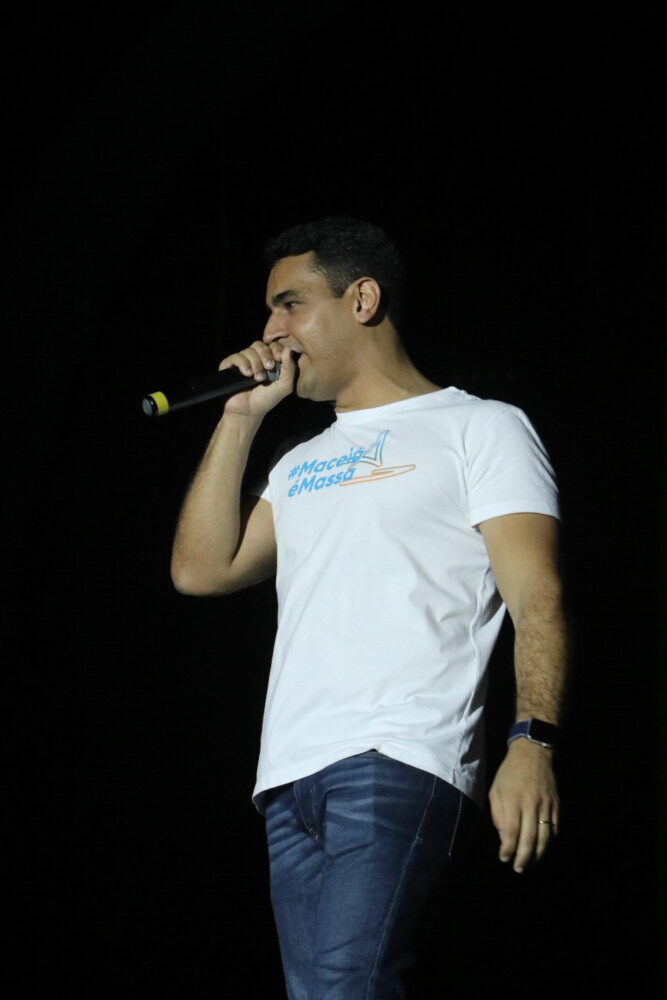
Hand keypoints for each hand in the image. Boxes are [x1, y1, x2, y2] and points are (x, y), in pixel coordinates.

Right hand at [219, 340, 295, 417]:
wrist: (248, 412)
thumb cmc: (266, 400)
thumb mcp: (284, 386)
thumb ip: (290, 368)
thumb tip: (289, 349)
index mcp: (269, 361)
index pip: (273, 345)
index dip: (276, 349)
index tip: (278, 358)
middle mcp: (255, 359)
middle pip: (260, 345)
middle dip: (265, 355)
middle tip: (269, 367)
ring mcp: (242, 362)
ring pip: (249, 351)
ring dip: (255, 364)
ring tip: (257, 378)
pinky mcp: (229, 366)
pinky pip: (236, 357)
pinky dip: (243, 364)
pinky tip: (247, 374)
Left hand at [488, 738, 558, 872]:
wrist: (533, 753)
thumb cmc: (509, 772)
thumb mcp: (495, 789)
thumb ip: (498, 814)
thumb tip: (504, 838)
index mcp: (513, 799)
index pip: (511, 831)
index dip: (508, 848)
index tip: (504, 858)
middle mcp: (531, 804)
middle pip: (529, 838)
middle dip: (523, 857)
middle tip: (519, 869)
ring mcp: (546, 805)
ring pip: (545, 837)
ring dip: (538, 854)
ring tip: (531, 864)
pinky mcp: (557, 805)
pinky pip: (554, 828)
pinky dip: (549, 842)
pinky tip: (542, 849)